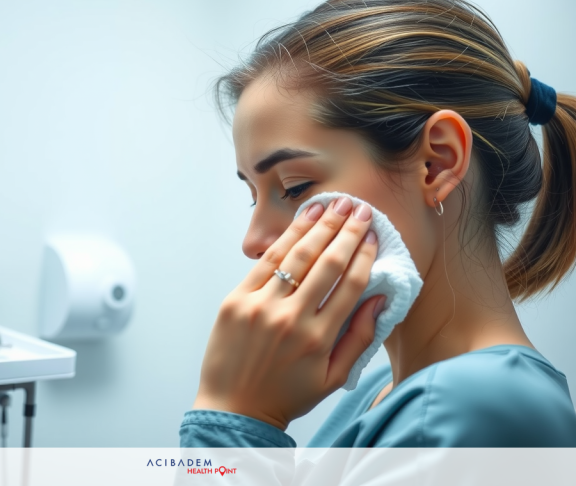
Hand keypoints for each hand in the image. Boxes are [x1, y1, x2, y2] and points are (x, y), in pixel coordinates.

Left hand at [192, 196, 384, 430]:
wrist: (233, 409)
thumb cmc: (286, 395)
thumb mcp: (333, 379)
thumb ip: (359, 339)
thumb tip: (379, 299)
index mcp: (318, 339)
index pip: (350, 285)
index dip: (365, 255)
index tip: (373, 235)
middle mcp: (290, 319)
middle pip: (327, 263)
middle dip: (346, 231)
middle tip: (360, 208)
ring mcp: (260, 307)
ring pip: (295, 256)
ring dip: (318, 226)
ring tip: (334, 204)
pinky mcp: (236, 301)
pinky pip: (265, 263)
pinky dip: (285, 238)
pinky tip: (301, 220)